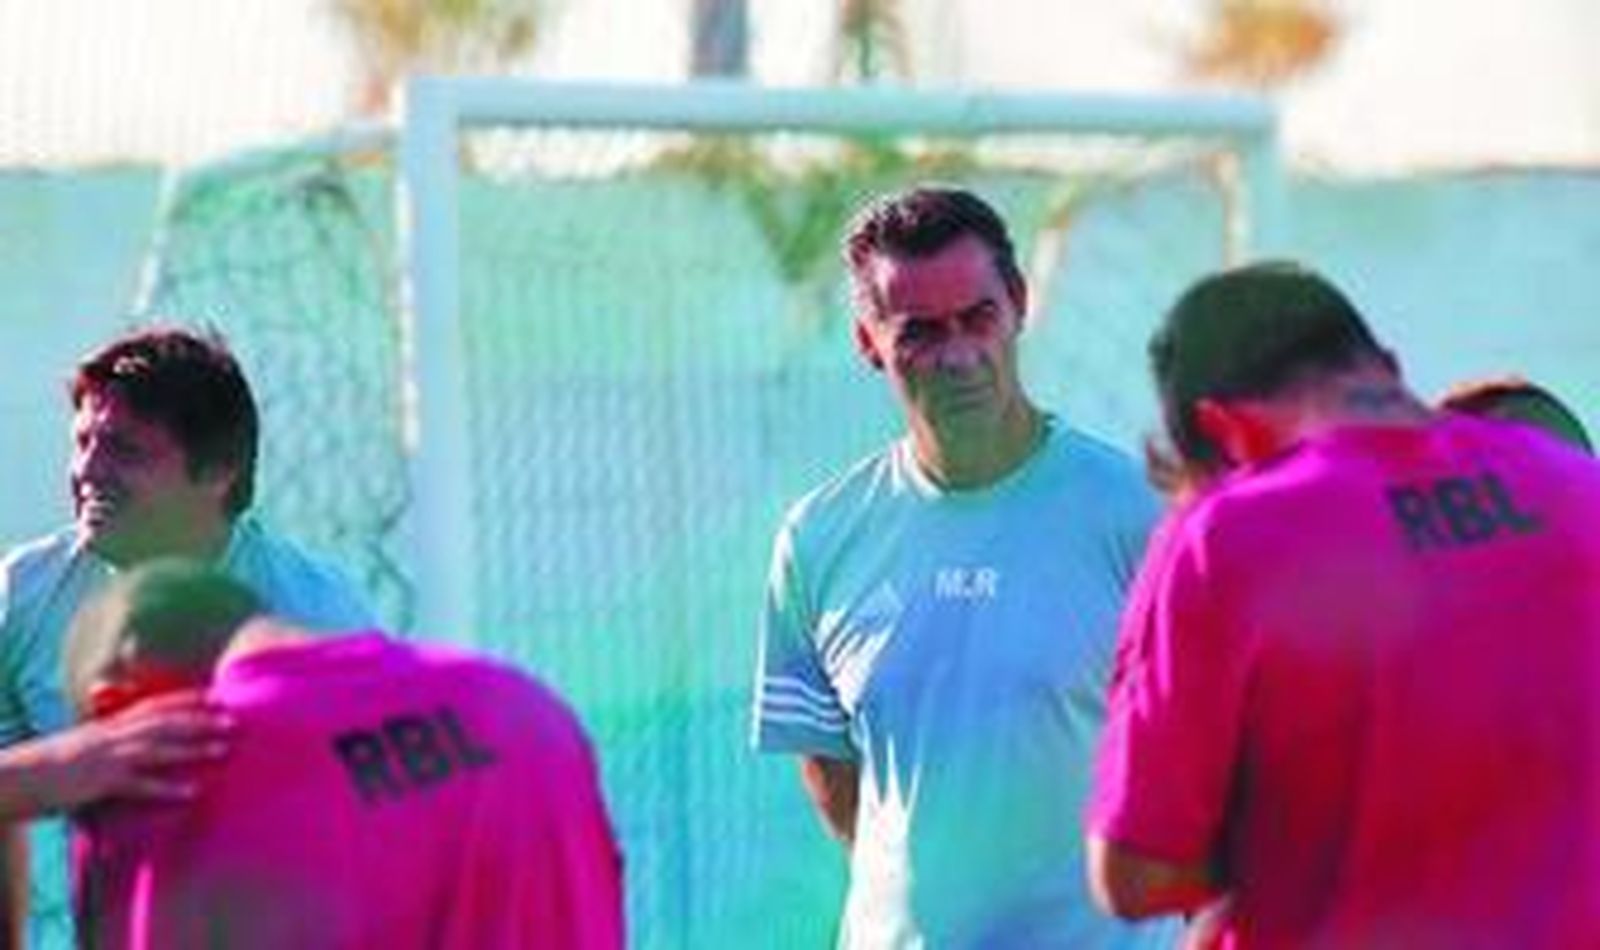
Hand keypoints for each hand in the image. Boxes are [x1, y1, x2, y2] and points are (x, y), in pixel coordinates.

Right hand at [40, 691, 233, 811]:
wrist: (16, 778)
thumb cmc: (50, 765)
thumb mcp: (84, 744)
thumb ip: (111, 738)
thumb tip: (135, 739)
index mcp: (110, 725)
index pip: (155, 706)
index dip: (187, 699)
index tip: (217, 696)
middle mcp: (113, 736)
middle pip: (165, 723)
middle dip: (201, 719)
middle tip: (234, 720)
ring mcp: (107, 758)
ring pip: (158, 748)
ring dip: (194, 747)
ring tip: (224, 749)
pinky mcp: (100, 783)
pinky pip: (140, 785)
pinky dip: (168, 787)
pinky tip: (193, 791)